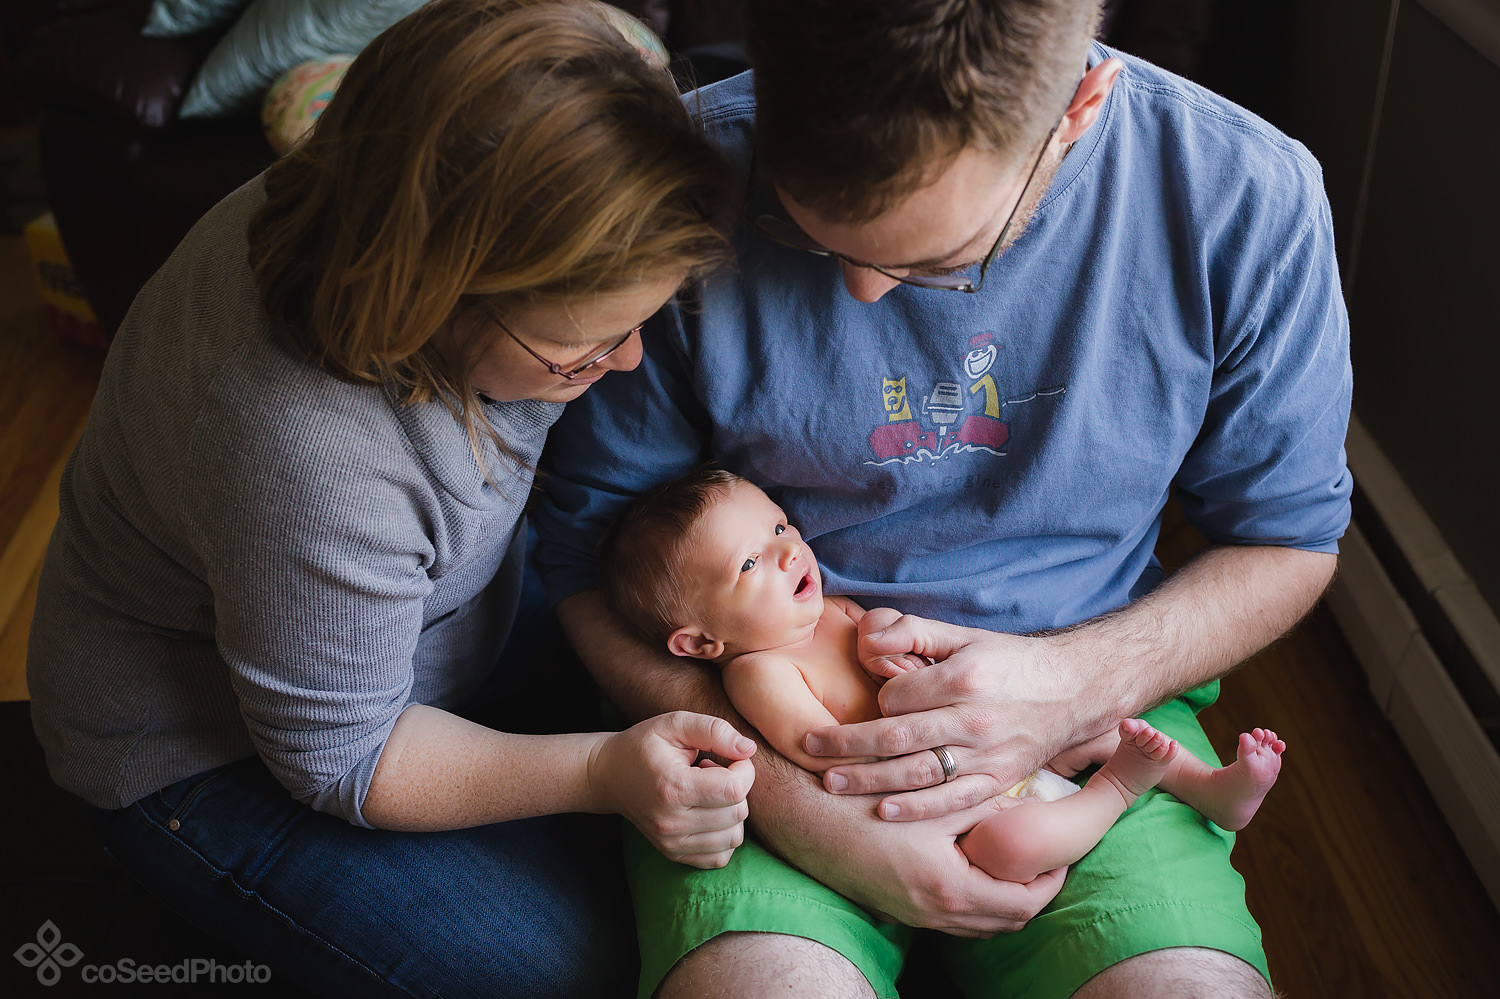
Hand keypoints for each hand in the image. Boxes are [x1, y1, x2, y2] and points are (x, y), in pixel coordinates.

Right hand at [590, 711, 755, 868]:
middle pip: (738, 813)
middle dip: (736, 787)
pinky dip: (724, 835)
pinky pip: (721, 856)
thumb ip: (714, 730)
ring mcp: (672, 843)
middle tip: (712, 772)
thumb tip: (749, 749)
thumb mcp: (675, 724)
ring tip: (707, 792)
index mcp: (673, 787)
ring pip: (734, 837)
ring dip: (731, 812)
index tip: (729, 757)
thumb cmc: (644, 745)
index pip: (735, 789)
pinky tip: (708, 813)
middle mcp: (672, 822)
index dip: (744, 770)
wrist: (609, 776)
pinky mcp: (674, 854)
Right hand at [770, 790, 1066, 936]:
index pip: (1025, 902)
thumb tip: (1027, 799)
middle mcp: (934, 913)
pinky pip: (951, 916)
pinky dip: (972, 898)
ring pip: (978, 923)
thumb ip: (982, 803)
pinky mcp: (896, 909)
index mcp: (951, 888)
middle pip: (1006, 921)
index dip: (1051, 878)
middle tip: (1046, 861)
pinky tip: (970, 863)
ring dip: (1001, 898)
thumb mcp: (931, 798)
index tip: (1062, 853)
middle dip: (1031, 893)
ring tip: (1014, 862)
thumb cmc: (864, 801)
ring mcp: (913, 915)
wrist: (802, 815)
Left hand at [804, 611, 1075, 820]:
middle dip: (848, 745)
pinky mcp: (998, 782)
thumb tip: (868, 635)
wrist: (1072, 691)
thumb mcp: (965, 636)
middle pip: (898, 737)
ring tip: (830, 782)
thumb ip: (915, 632)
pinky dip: (918, 810)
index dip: (878, 701)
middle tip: (808, 747)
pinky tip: (884, 811)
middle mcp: (975, 720)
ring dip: (870, 780)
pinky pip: (953, 801)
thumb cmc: (1009, 661)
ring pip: (918, 773)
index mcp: (964, 679)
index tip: (874, 702)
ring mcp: (987, 756)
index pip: (899, 697)